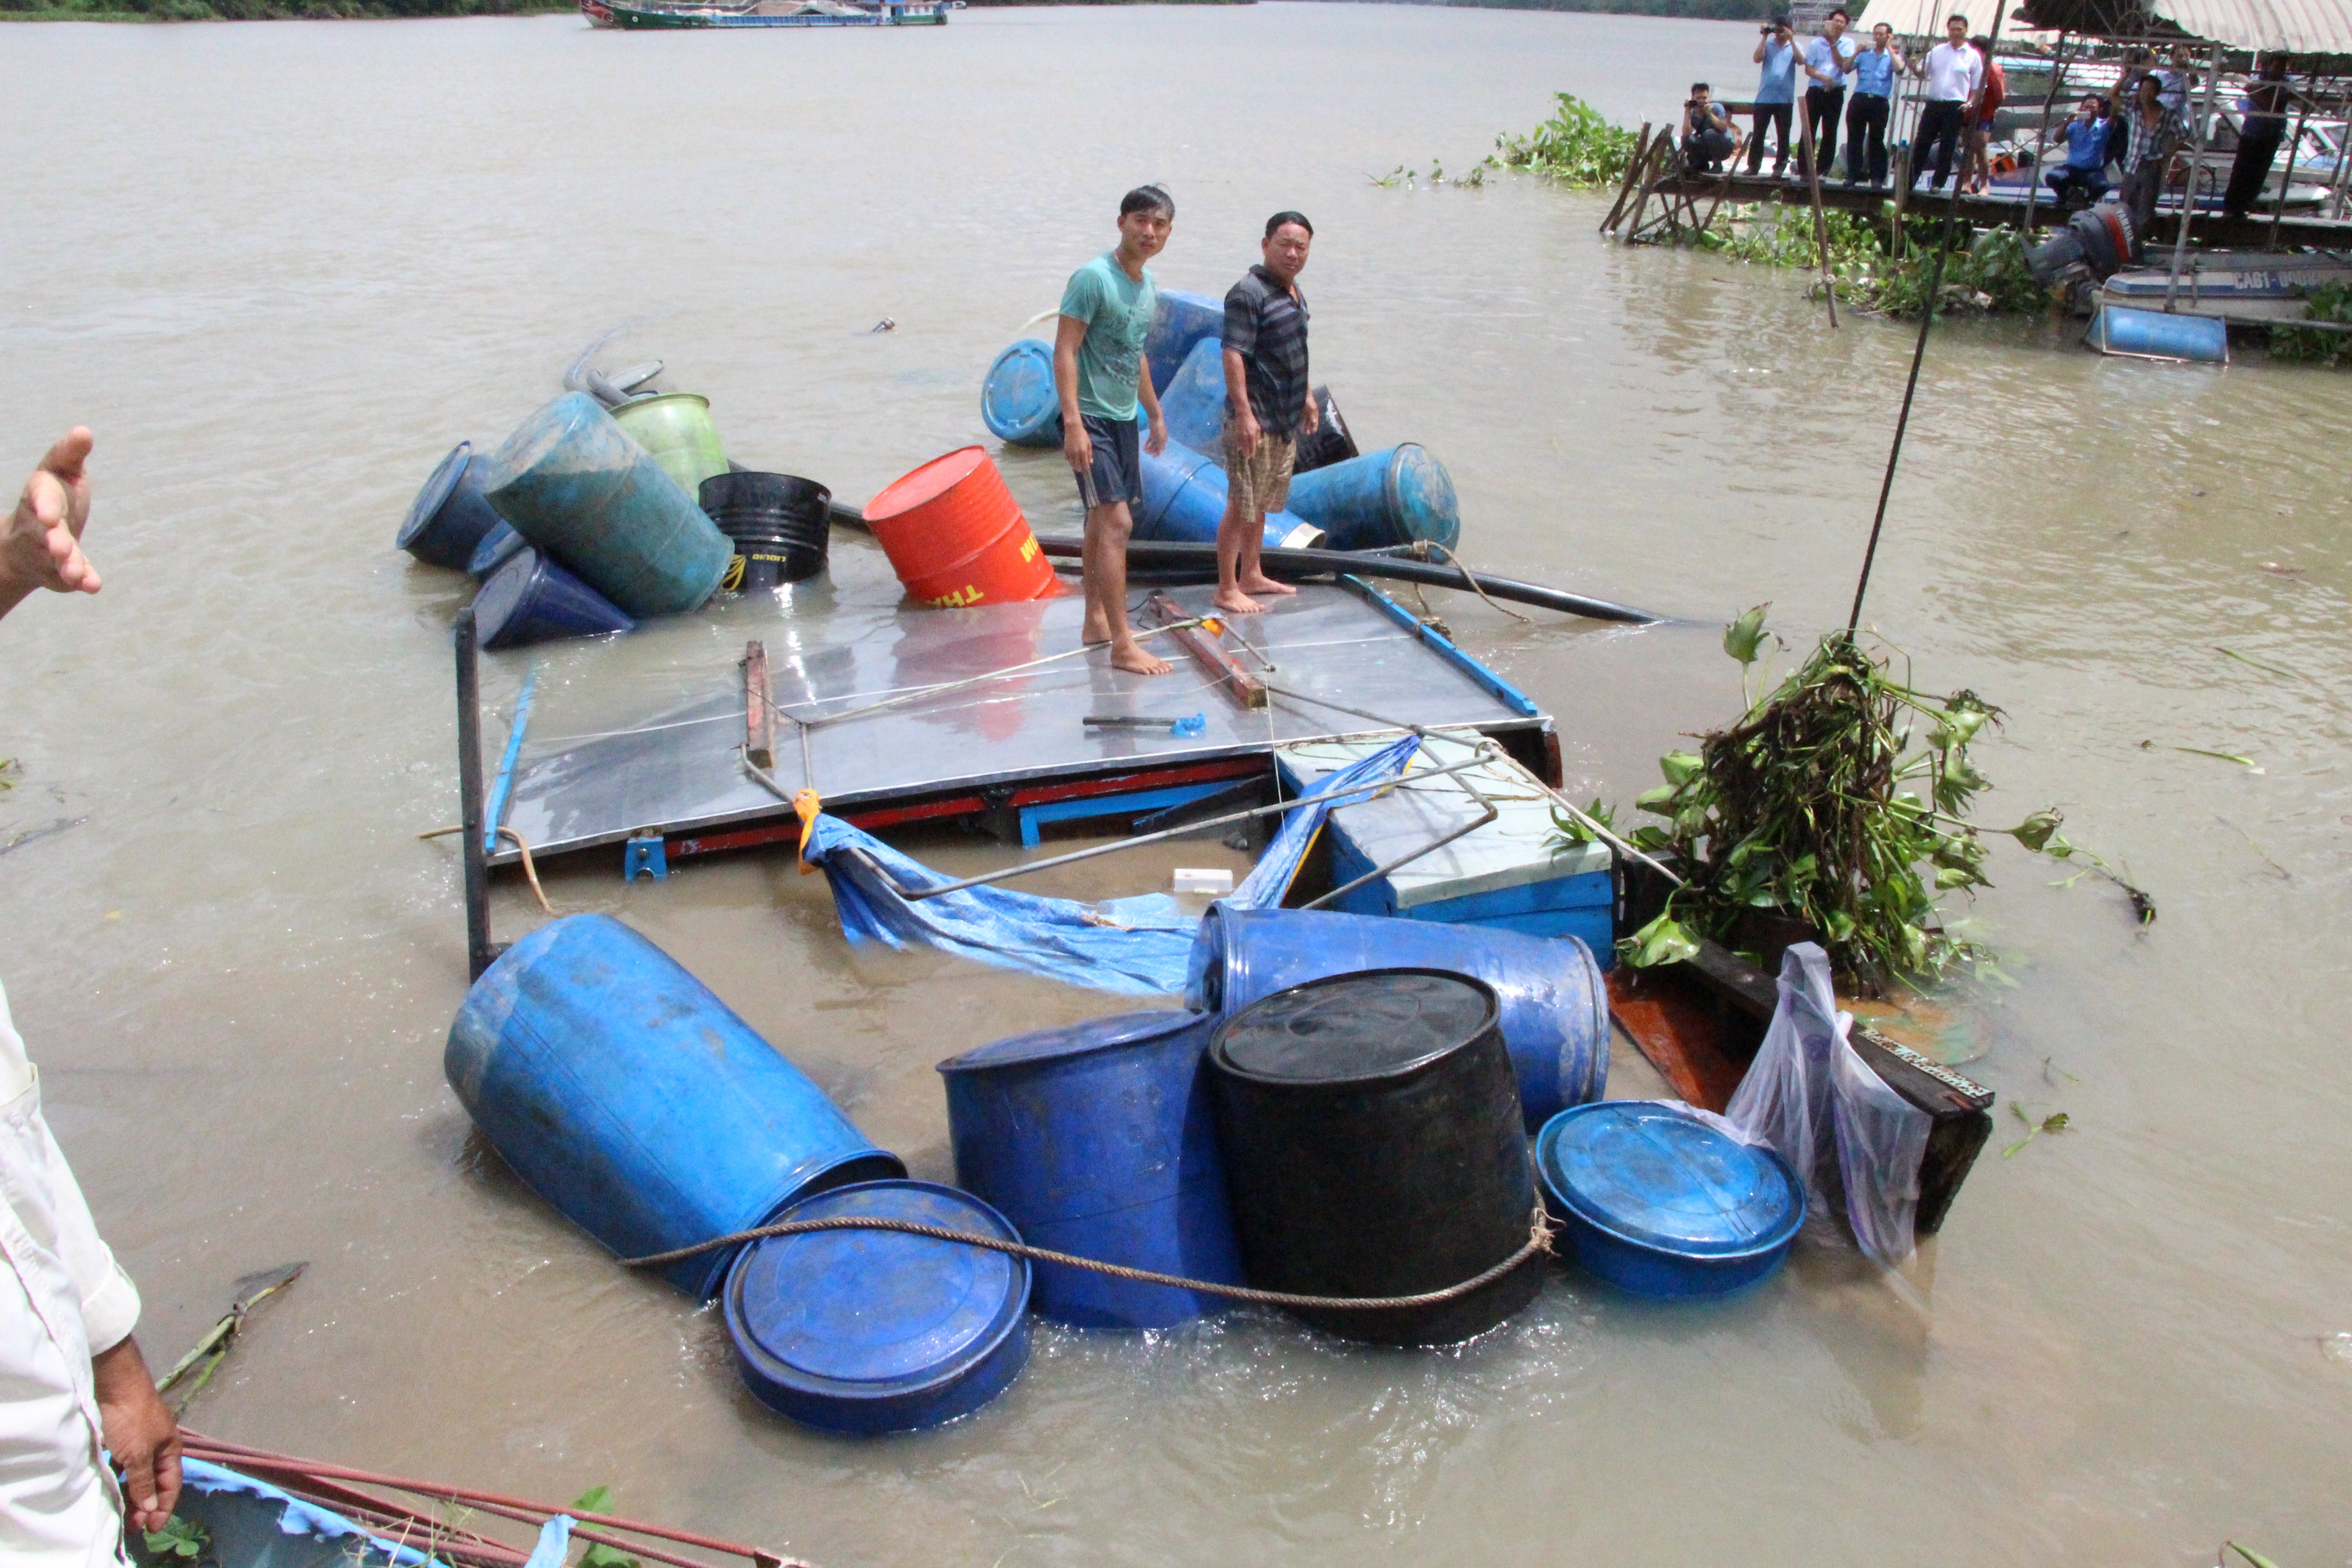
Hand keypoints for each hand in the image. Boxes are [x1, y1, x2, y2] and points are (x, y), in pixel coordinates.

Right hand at [3, 427, 99, 617]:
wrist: (33, 539)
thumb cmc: (57, 494)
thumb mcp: (61, 469)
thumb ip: (70, 453)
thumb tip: (83, 431)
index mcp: (41, 493)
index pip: (41, 496)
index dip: (44, 506)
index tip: (48, 515)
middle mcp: (38, 523)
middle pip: (45, 532)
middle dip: (52, 539)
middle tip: (61, 548)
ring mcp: (45, 549)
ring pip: (55, 558)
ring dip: (66, 565)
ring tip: (75, 572)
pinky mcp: (57, 571)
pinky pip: (68, 578)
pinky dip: (81, 581)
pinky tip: (92, 586)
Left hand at [92, 1337, 179, 1535]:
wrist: (115, 1385)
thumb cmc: (131, 1419)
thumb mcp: (138, 1454)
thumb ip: (143, 1482)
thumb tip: (151, 1508)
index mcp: (171, 1449)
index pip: (172, 1484)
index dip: (164, 1507)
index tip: (152, 1528)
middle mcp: (159, 1446)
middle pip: (156, 1481)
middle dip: (147, 1504)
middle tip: (133, 1525)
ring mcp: (141, 1441)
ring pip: (140, 1474)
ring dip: (134, 1493)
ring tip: (123, 1510)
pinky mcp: (123, 1438)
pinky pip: (126, 1465)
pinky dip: (122, 1479)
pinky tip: (114, 1486)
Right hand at [1061, 420, 1092, 475]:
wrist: (1073, 428)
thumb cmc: (1083, 435)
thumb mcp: (1089, 443)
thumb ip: (1089, 453)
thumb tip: (1090, 462)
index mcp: (1083, 451)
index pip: (1084, 463)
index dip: (1086, 468)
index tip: (1087, 470)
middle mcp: (1076, 453)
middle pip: (1078, 465)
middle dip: (1080, 469)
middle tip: (1082, 470)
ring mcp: (1070, 452)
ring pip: (1072, 463)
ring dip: (1075, 466)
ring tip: (1077, 468)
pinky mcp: (1065, 450)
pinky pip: (1067, 458)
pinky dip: (1070, 461)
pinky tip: (1072, 461)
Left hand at [1143, 413, 1166, 457]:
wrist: (1155, 418)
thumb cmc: (1158, 428)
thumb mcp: (1160, 438)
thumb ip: (1160, 445)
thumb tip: (1160, 452)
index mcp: (1164, 440)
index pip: (1161, 449)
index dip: (1157, 453)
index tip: (1153, 457)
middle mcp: (1161, 439)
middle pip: (1156, 447)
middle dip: (1151, 450)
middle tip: (1146, 452)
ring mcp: (1156, 436)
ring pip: (1153, 444)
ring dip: (1149, 448)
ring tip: (1144, 450)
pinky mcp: (1152, 433)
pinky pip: (1150, 440)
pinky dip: (1147, 443)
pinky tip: (1144, 446)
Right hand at [1234, 410, 1260, 458]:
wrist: (1243, 414)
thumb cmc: (1252, 420)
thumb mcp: (1257, 428)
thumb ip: (1258, 436)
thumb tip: (1258, 444)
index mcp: (1252, 434)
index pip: (1252, 445)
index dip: (1252, 451)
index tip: (1252, 456)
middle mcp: (1246, 435)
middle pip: (1246, 446)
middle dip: (1247, 452)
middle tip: (1247, 458)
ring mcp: (1241, 434)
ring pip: (1242, 444)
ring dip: (1243, 450)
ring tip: (1244, 455)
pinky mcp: (1237, 432)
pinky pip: (1238, 441)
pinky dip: (1239, 445)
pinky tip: (1239, 448)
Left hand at [1300, 395, 1318, 437]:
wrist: (1302, 391)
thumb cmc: (1308, 399)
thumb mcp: (1312, 407)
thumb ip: (1313, 415)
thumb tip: (1314, 421)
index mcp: (1314, 411)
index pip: (1315, 420)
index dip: (1315, 426)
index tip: (1313, 432)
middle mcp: (1310, 411)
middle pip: (1310, 421)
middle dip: (1310, 427)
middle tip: (1308, 434)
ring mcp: (1305, 410)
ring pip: (1306, 420)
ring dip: (1305, 426)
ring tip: (1304, 431)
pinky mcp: (1300, 409)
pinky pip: (1301, 417)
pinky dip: (1301, 422)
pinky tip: (1300, 425)